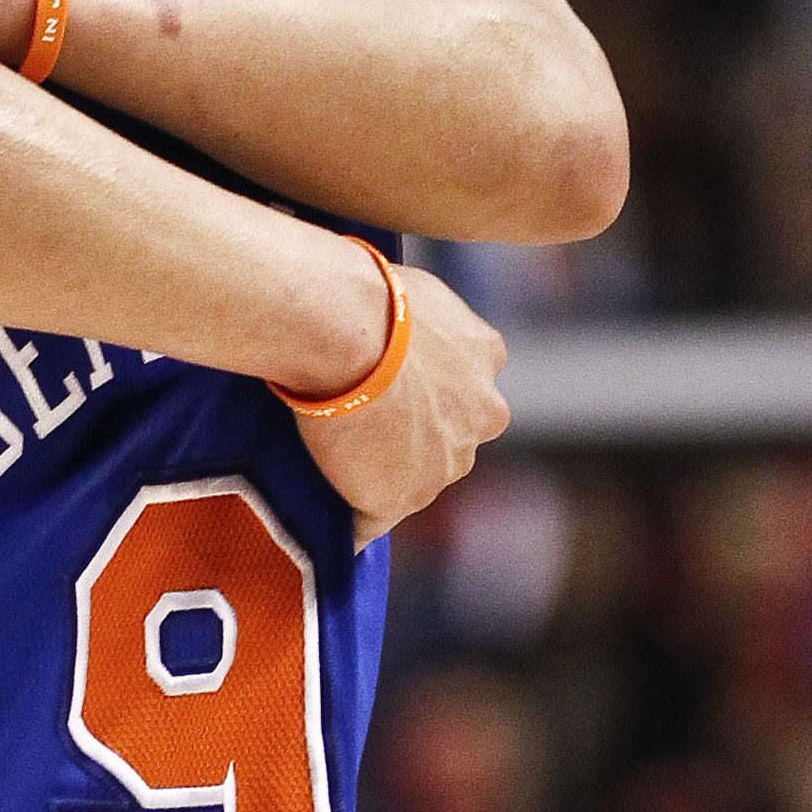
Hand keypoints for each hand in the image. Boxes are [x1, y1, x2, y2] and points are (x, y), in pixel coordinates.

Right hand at [292, 261, 507, 543]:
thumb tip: (397, 315)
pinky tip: (326, 514)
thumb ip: (422, 317)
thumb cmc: (364, 293)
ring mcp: (446, 461)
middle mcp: (483, 412)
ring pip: (418, 478)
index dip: (425, 389)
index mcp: (485, 354)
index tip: (386, 385)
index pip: (464, 386)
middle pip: (451, 436)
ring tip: (331, 462)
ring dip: (384, 475)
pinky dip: (353, 519)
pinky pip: (372, 520)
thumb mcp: (414, 291)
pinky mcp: (402, 496)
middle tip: (357, 421)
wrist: (345, 326)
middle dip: (416, 435)